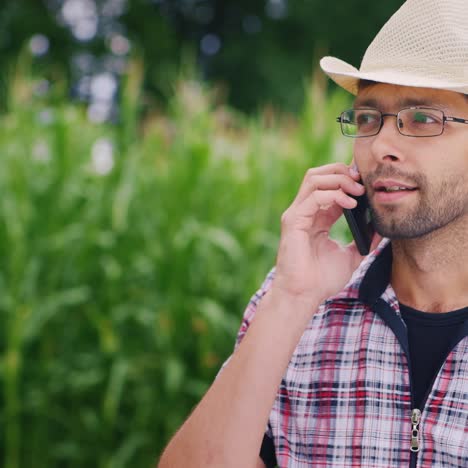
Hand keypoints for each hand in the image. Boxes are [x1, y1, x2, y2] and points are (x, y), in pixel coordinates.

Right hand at [272, 163, 381, 303]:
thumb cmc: (321, 280)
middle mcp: (305, 212)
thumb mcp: (351, 256)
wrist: (304, 295)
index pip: (329, 186)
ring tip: (358, 191)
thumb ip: (363, 241)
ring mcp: (297, 214)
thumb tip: (381, 229)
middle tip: (363, 182)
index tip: (368, 180)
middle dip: (342, 172)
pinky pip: (314, 196)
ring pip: (314, 178)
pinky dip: (334, 194)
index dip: (348, 178)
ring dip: (339, 179)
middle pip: (319, 175)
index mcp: (316, 217)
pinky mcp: (293, 220)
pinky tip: (350, 204)